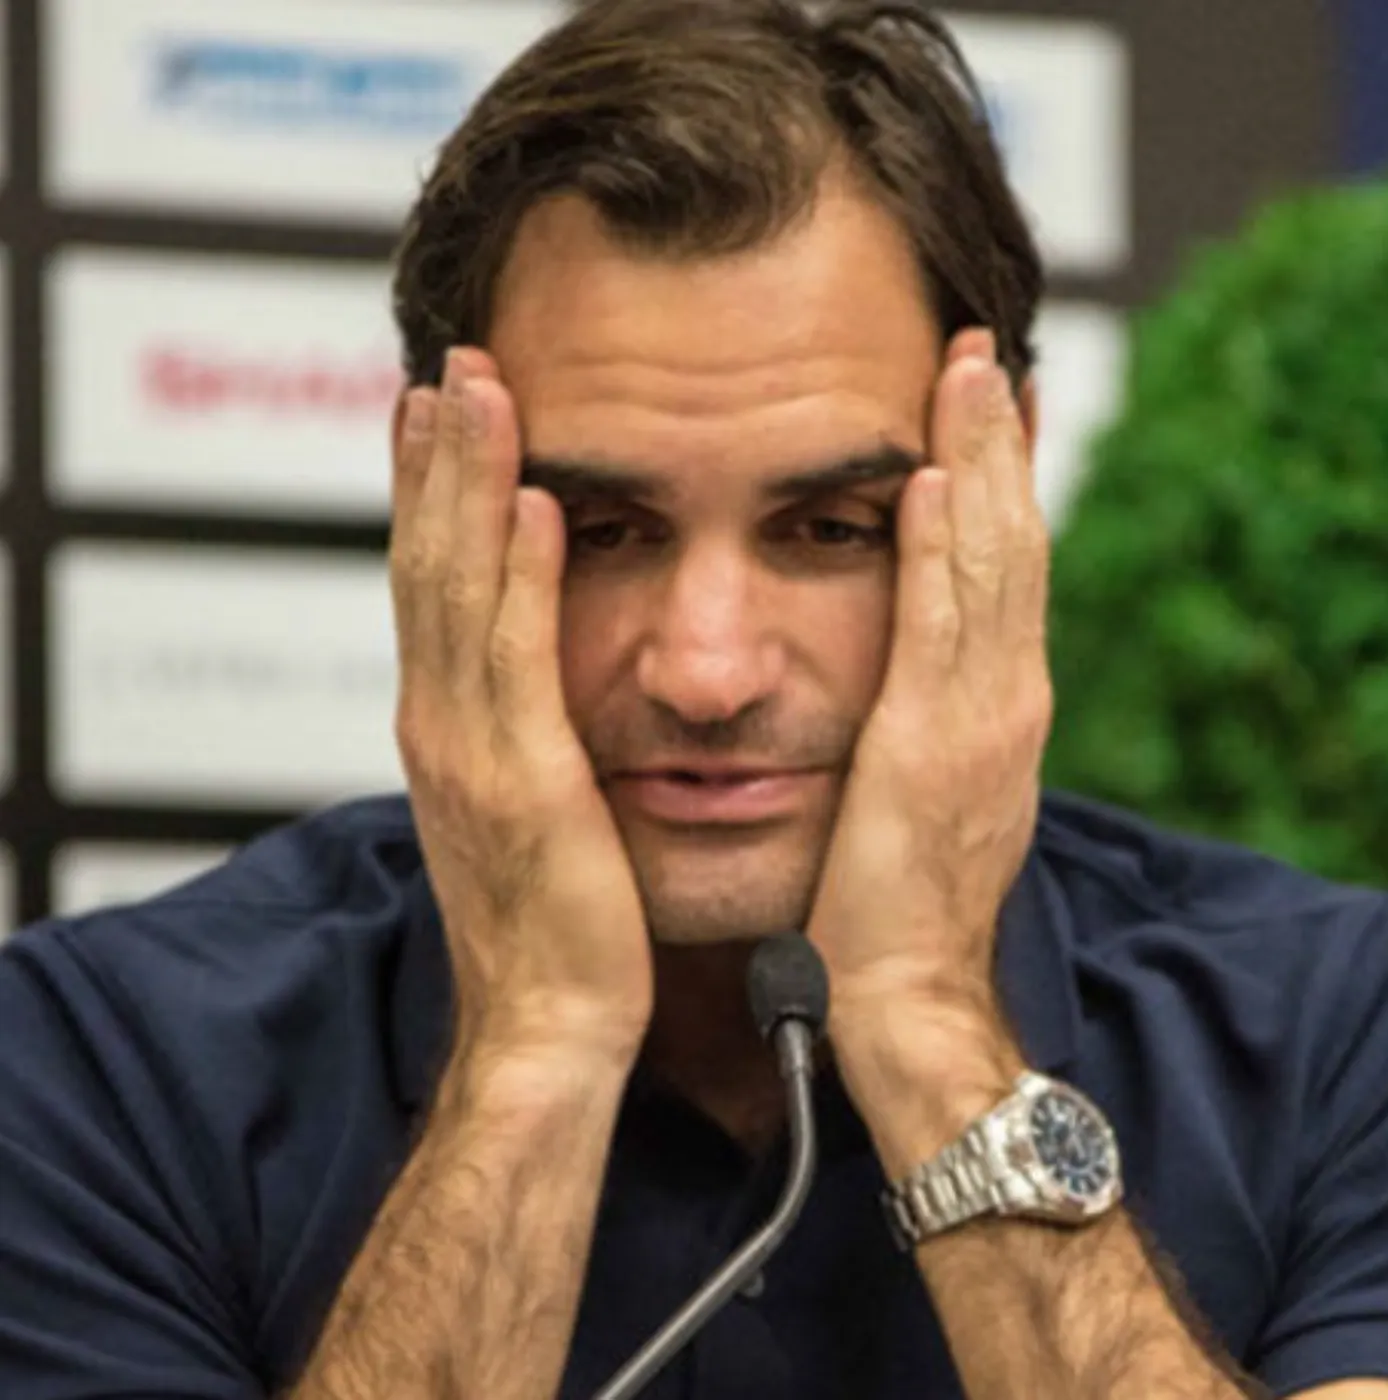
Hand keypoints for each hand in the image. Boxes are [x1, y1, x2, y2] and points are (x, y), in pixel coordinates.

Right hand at [390, 348, 652, 1067]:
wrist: (549, 1030)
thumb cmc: (553, 932)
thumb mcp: (525, 815)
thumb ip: (520, 740)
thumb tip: (538, 688)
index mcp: (452, 731)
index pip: (433, 587)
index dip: (431, 496)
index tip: (440, 415)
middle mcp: (446, 726)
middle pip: (429, 566)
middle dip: (437, 462)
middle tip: (449, 365)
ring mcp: (473, 751)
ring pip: (458, 592)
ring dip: (467, 486)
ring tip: (476, 392)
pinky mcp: (523, 782)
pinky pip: (518, 658)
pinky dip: (519, 576)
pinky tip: (534, 503)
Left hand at [806, 329, 1050, 1140]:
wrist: (905, 998)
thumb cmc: (892, 904)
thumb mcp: (917, 795)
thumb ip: (917, 725)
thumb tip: (893, 682)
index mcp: (992, 707)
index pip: (1000, 570)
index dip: (997, 483)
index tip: (984, 407)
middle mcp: (1004, 697)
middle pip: (1008, 543)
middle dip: (996, 444)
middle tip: (982, 351)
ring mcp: (982, 718)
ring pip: (989, 563)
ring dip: (979, 461)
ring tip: (968, 371)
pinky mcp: (936, 745)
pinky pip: (941, 623)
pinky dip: (943, 544)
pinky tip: (928, 474)